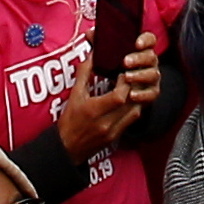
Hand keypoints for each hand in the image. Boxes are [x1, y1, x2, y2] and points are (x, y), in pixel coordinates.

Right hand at [54, 34, 161, 156]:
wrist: (67, 148)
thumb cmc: (69, 121)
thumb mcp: (74, 96)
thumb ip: (83, 75)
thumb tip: (91, 56)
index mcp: (94, 111)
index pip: (119, 97)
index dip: (125, 83)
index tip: (122, 73)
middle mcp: (106, 123)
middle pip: (131, 104)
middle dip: (134, 88)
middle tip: (131, 78)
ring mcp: (113, 131)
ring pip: (135, 113)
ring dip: (136, 99)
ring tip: (131, 88)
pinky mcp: (116, 136)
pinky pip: (131, 121)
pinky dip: (133, 109)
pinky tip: (128, 101)